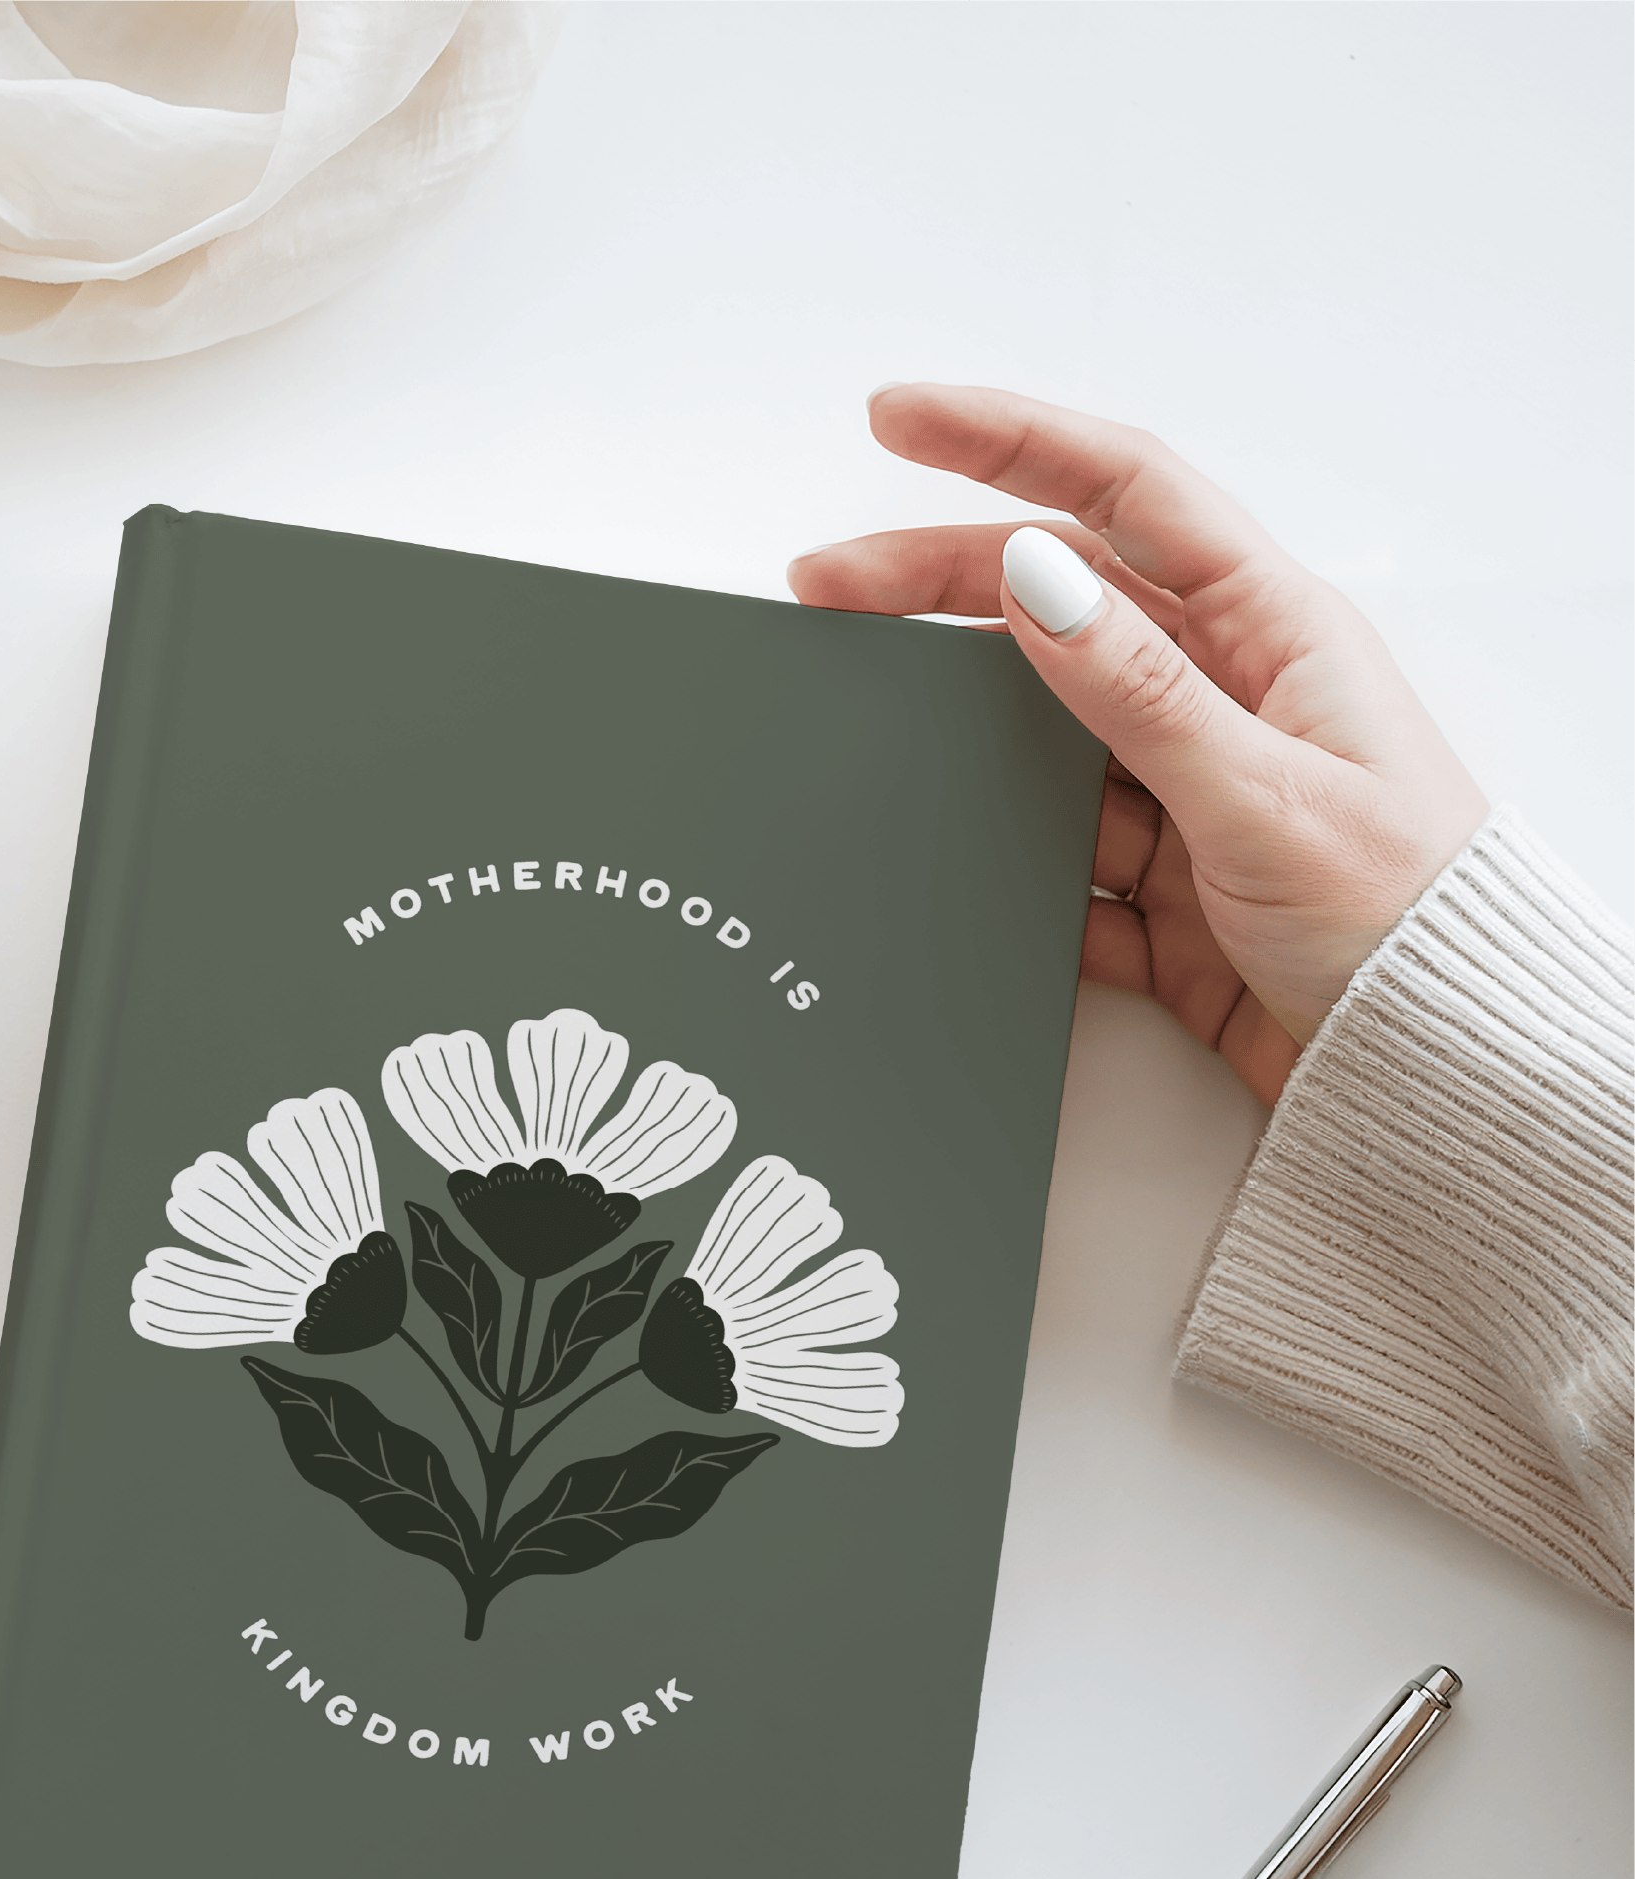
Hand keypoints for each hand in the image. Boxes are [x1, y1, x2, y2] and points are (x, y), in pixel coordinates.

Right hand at [789, 386, 1489, 1104]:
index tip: (897, 420)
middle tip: (822, 585)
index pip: (1124, 495)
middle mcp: (1224, 699)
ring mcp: (1184, 795)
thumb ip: (1140, 692)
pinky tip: (947, 861)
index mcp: (1274, 635)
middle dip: (933, 584)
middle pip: (1054, 607)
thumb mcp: (1266, 796)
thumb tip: (1035, 579)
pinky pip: (1052, 857)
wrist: (1438, 1076)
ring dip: (956, 731)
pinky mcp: (1159, 890)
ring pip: (1038, 735)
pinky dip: (1000, 862)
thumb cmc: (1408, 924)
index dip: (1006, 441)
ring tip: (862, 725)